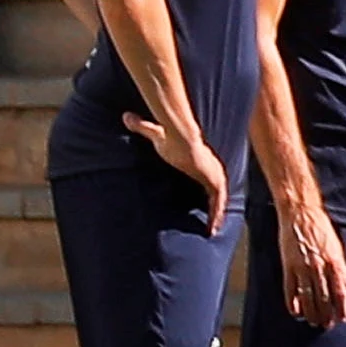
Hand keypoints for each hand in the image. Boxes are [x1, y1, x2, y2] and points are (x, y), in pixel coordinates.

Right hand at [124, 110, 229, 231]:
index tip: (203, 202)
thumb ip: (143, 127)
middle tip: (211, 221)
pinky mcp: (215, 182)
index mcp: (202, 161)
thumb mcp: (155, 135)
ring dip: (216, 215)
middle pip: (217, 192)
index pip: (208, 179)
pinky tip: (212, 228)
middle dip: (215, 207)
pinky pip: (218, 203)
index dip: (206, 190)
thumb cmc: (171, 137)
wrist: (181, 137)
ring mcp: (216, 175)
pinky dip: (216, 214)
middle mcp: (212, 169)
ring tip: (211, 230)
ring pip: (219, 200)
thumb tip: (126, 116)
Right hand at [275, 193, 345, 328]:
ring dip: (311, 312)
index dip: (342, 307)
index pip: (340, 290)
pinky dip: (293, 302)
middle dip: (326, 314)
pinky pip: (290, 288)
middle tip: (327, 326)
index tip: (342, 318)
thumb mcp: (337, 247)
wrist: (300, 213)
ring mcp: (302, 267)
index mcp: (334, 261)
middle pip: (324, 297)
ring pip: (308, 296)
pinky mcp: (288, 265)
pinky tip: (296, 312)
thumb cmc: (321, 228)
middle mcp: (319, 266)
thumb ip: (343, 269)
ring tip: (313, 322)